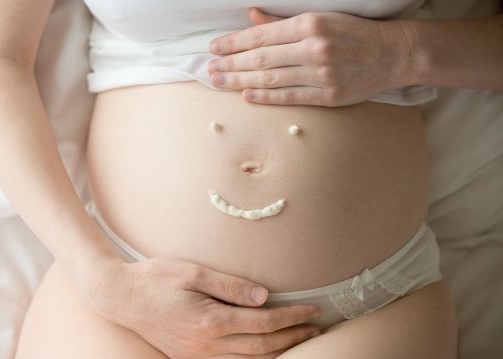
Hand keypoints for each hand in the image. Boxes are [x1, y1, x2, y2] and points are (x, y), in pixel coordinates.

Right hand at [78, 256, 321, 358]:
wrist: (121, 297)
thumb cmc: (156, 278)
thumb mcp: (194, 272)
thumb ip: (231, 285)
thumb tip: (264, 296)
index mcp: (211, 321)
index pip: (263, 323)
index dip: (292, 317)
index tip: (313, 310)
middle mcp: (206, 345)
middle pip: (262, 347)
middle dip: (292, 338)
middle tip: (315, 329)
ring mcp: (197, 357)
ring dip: (277, 354)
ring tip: (298, 342)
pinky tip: (264, 356)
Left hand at [208, 7, 413, 106]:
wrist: (393, 54)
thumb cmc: (354, 33)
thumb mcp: (321, 17)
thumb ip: (283, 21)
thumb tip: (252, 18)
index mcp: (310, 24)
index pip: (262, 35)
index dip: (234, 43)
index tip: (214, 48)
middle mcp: (313, 48)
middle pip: (262, 58)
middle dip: (231, 65)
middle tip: (210, 70)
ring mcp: (321, 74)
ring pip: (271, 79)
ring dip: (241, 82)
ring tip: (219, 83)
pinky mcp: (328, 96)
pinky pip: (290, 97)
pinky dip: (266, 97)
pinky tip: (246, 95)